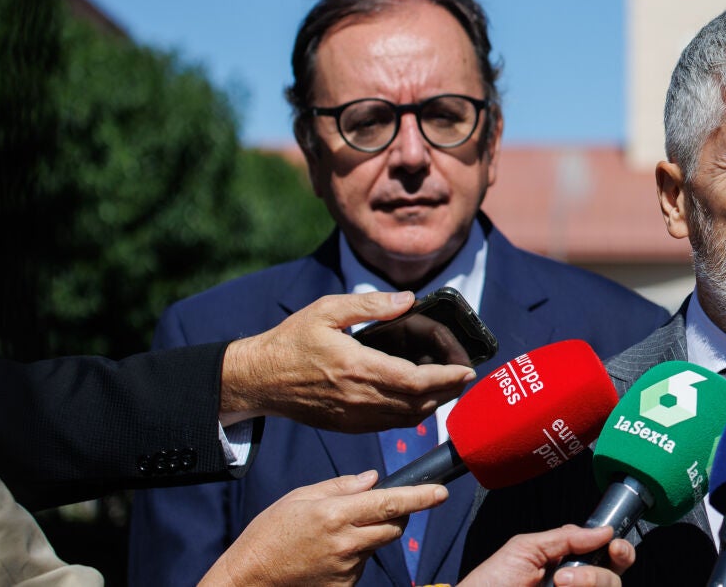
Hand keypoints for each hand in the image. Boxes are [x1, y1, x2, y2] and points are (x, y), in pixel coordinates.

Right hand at [199, 470, 446, 586]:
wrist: (249, 580)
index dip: (421, 497)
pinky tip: (329, 555)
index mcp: (336, 514)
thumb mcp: (298, 498)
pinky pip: (362, 565)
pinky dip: (356, 556)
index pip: (391, 502)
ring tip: (336, 535)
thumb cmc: (269, 534)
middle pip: (395, 526)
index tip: (441, 492)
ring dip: (371, 536)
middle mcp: (346, 542)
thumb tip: (373, 479)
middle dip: (397, 514)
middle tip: (379, 509)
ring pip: (378, 545)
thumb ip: (340, 486)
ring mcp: (347, 568)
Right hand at [220, 291, 475, 431]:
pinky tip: (420, 399)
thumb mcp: (327, 310)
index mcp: (357, 367)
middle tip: (465, 376)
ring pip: (407, 418)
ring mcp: (353, 416)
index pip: (415, 380)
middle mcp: (359, 397)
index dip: (446, 378)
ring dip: (433, 404)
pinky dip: (412, 414)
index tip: (467, 370)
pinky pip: (389, 425)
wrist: (258, 380)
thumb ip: (371, 305)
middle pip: (418, 403)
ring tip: (448, 386)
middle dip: (448, 391)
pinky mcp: (347, 425)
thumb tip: (408, 299)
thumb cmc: (292, 341)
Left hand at [459, 524, 634, 586]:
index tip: (613, 546)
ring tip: (558, 585)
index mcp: (570, 565)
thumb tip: (604, 530)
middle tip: (567, 576)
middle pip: (614, 579)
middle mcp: (576, 586)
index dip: (619, 551)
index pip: (609, 558)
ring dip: (589, 584)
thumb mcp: (526, 548)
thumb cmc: (491, 583)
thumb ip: (566, 537)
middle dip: (598, 575)